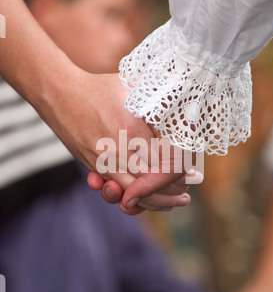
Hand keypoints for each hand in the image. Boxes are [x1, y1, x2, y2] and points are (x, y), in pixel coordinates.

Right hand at [37, 70, 199, 212]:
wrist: (60, 94)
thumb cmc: (100, 88)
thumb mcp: (134, 87)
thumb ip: (158, 98)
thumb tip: (186, 101)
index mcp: (134, 131)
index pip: (166, 163)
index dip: (182, 173)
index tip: (193, 175)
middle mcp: (119, 151)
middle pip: (153, 184)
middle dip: (173, 193)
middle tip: (186, 195)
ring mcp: (105, 162)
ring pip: (136, 194)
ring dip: (156, 203)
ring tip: (172, 204)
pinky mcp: (94, 167)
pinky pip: (118, 190)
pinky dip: (135, 200)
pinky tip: (147, 201)